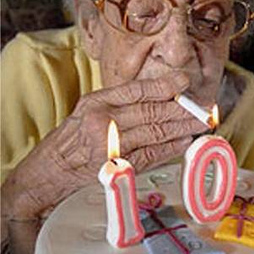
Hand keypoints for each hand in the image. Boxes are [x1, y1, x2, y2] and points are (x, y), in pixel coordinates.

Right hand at [2, 71, 207, 222]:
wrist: (48, 172)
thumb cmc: (71, 139)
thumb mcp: (89, 110)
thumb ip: (121, 103)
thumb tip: (160, 98)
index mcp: (97, 102)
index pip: (136, 90)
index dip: (164, 85)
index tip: (185, 81)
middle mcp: (103, 122)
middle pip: (151, 112)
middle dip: (182, 110)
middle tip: (205, 108)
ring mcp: (110, 147)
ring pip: (154, 133)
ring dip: (182, 128)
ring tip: (202, 123)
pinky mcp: (116, 168)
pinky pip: (149, 155)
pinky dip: (169, 149)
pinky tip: (185, 142)